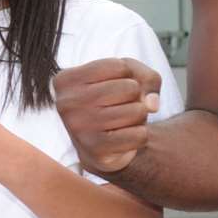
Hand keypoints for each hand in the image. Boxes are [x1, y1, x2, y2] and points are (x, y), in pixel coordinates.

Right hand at [54, 58, 159, 173]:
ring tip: (123, 121)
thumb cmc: (111, 103)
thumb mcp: (127, 78)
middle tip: (121, 106)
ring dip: (139, 116)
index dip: (128, 75)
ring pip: (137, 112)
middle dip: (136, 96)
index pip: (120, 67)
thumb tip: (152, 105)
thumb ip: (147, 77)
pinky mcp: (95, 150)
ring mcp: (79, 128)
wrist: (99, 147)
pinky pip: (139, 136)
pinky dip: (140, 135)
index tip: (113, 86)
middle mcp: (67, 103)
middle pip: (130, 88)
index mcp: (66, 80)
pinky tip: (125, 137)